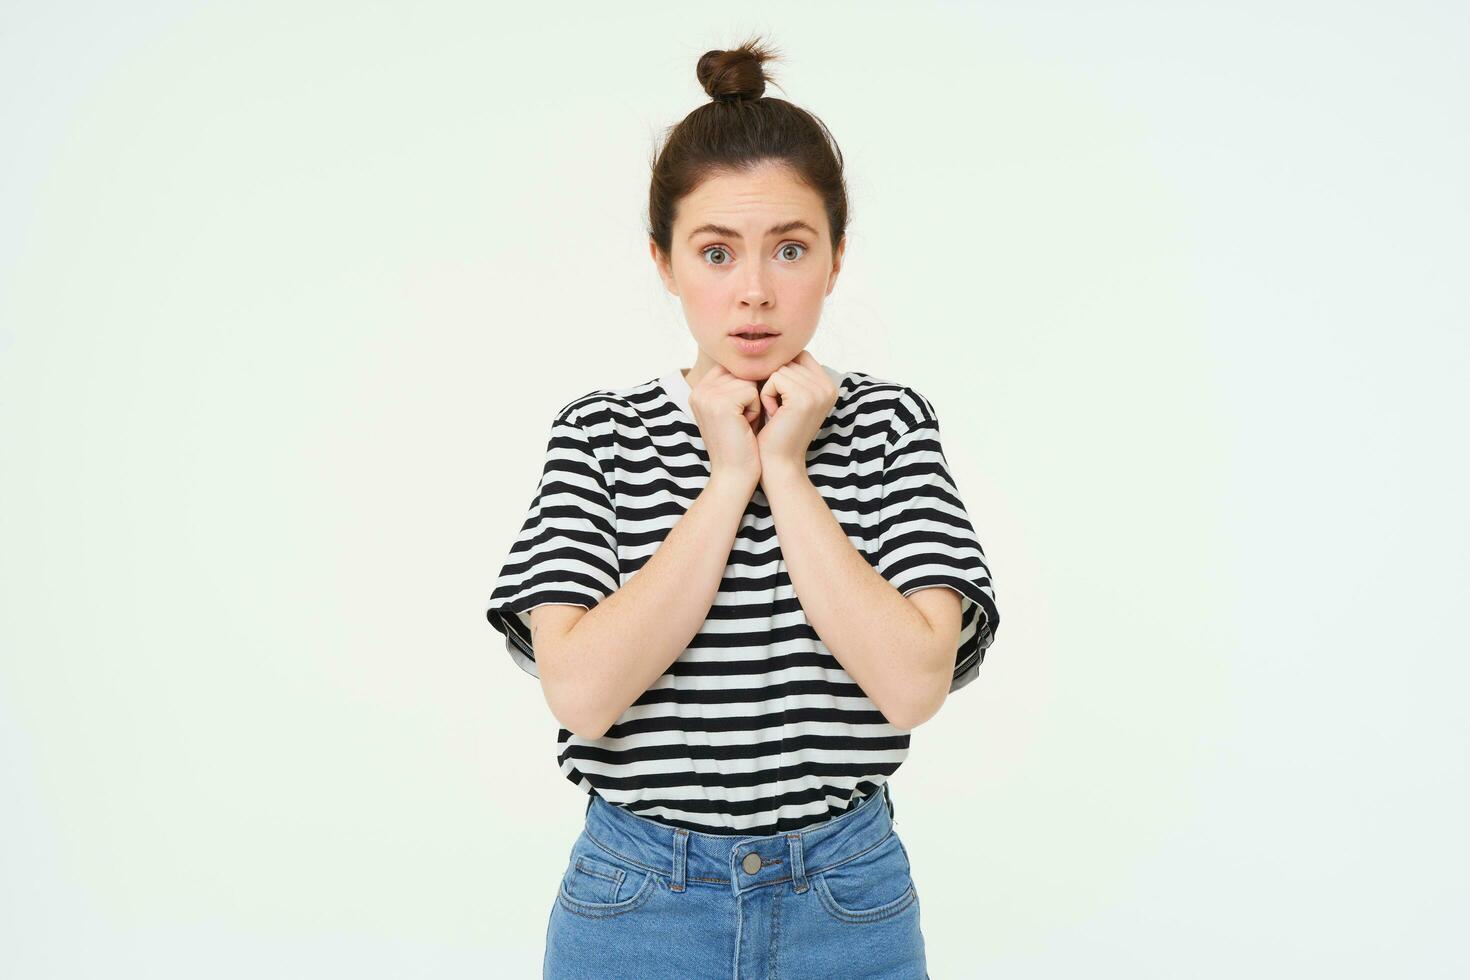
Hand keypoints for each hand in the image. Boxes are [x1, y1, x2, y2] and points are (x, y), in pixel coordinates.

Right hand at [687, 363, 763, 484]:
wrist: (735, 475)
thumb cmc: (742, 444)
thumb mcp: (736, 408)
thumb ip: (738, 383)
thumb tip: (762, 357)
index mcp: (700, 388)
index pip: (734, 368)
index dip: (747, 388)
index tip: (741, 415)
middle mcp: (699, 389)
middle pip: (742, 372)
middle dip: (751, 396)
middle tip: (742, 422)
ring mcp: (708, 395)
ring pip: (749, 381)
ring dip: (755, 403)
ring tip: (743, 424)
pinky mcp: (721, 403)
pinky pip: (753, 392)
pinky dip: (756, 410)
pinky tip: (745, 427)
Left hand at [754, 350, 838, 475]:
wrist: (778, 463)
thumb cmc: (776, 431)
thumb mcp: (788, 398)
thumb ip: (791, 373)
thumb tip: (774, 344)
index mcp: (828, 384)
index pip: (798, 355)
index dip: (781, 372)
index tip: (779, 400)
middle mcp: (828, 386)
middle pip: (789, 359)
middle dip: (774, 382)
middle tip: (778, 410)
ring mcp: (818, 391)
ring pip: (780, 368)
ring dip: (769, 390)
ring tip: (776, 413)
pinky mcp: (804, 397)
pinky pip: (775, 378)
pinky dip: (767, 395)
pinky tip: (773, 414)